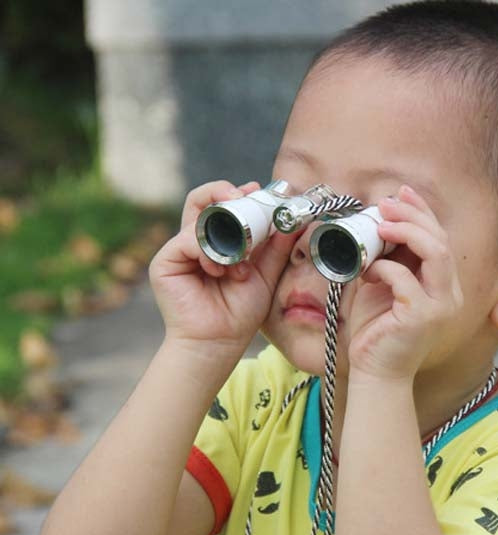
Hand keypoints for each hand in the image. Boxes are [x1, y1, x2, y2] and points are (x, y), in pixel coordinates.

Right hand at [149, 180, 298, 353]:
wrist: (220, 342)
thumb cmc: (240, 313)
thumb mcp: (266, 273)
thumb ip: (277, 246)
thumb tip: (293, 219)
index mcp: (220, 242)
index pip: (225, 205)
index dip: (240, 194)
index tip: (259, 191)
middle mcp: (198, 241)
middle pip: (204, 199)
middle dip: (225, 191)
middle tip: (245, 194)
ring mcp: (180, 249)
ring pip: (197, 214)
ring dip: (225, 232)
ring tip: (241, 259)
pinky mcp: (166, 261)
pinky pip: (187, 239)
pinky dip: (209, 251)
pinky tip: (220, 271)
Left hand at [345, 186, 463, 379]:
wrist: (375, 372)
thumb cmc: (376, 330)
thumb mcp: (382, 285)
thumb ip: (388, 258)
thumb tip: (379, 224)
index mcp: (443, 284)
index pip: (439, 238)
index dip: (422, 211)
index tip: (400, 193)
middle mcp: (449, 293)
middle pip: (441, 240)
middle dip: (413, 214)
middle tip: (385, 203)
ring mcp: (441, 305)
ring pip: (436, 253)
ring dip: (407, 231)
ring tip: (381, 223)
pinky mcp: (423, 317)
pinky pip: (406, 279)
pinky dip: (385, 268)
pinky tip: (368, 271)